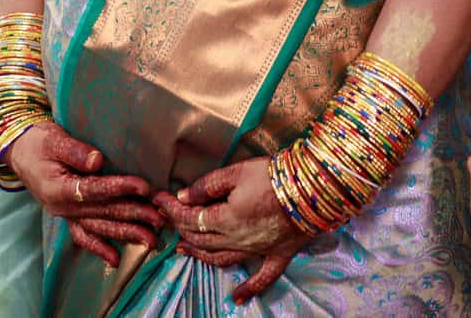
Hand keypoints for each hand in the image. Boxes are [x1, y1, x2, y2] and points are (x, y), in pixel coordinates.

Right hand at [7, 122, 163, 266]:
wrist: (19, 152)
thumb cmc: (37, 142)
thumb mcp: (53, 139)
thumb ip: (75, 150)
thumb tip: (98, 160)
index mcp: (58, 188)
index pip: (94, 190)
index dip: (120, 188)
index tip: (144, 187)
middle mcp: (62, 208)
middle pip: (102, 212)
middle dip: (133, 215)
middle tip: (160, 218)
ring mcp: (65, 215)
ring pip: (99, 227)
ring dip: (126, 233)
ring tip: (151, 239)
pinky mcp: (67, 216)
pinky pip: (83, 236)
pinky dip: (98, 248)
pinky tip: (115, 258)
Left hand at [154, 159, 308, 303]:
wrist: (311, 190)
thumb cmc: (272, 177)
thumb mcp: (236, 172)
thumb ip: (208, 185)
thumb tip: (184, 196)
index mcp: (226, 220)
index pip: (191, 217)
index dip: (172, 209)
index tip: (159, 199)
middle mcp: (238, 241)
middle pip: (202, 239)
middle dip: (181, 228)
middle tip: (168, 218)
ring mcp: (257, 251)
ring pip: (221, 258)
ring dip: (200, 255)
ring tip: (183, 250)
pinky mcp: (277, 255)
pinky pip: (262, 278)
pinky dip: (249, 289)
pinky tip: (238, 298)